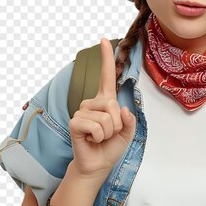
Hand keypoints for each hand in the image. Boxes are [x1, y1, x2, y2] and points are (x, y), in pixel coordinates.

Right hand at [68, 38, 135, 177]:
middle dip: (118, 124)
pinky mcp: (75, 122)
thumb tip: (123, 110)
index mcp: (105, 101)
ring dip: (109, 133)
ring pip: (107, 118)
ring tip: (100, 138)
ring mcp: (82, 111)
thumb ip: (130, 120)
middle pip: (113, 105)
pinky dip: (99, 137)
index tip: (104, 40)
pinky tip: (92, 140)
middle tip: (109, 134)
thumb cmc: (110, 147)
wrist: (98, 165)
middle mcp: (92, 103)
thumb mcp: (128, 133)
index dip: (106, 58)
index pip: (106, 76)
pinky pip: (96, 127)